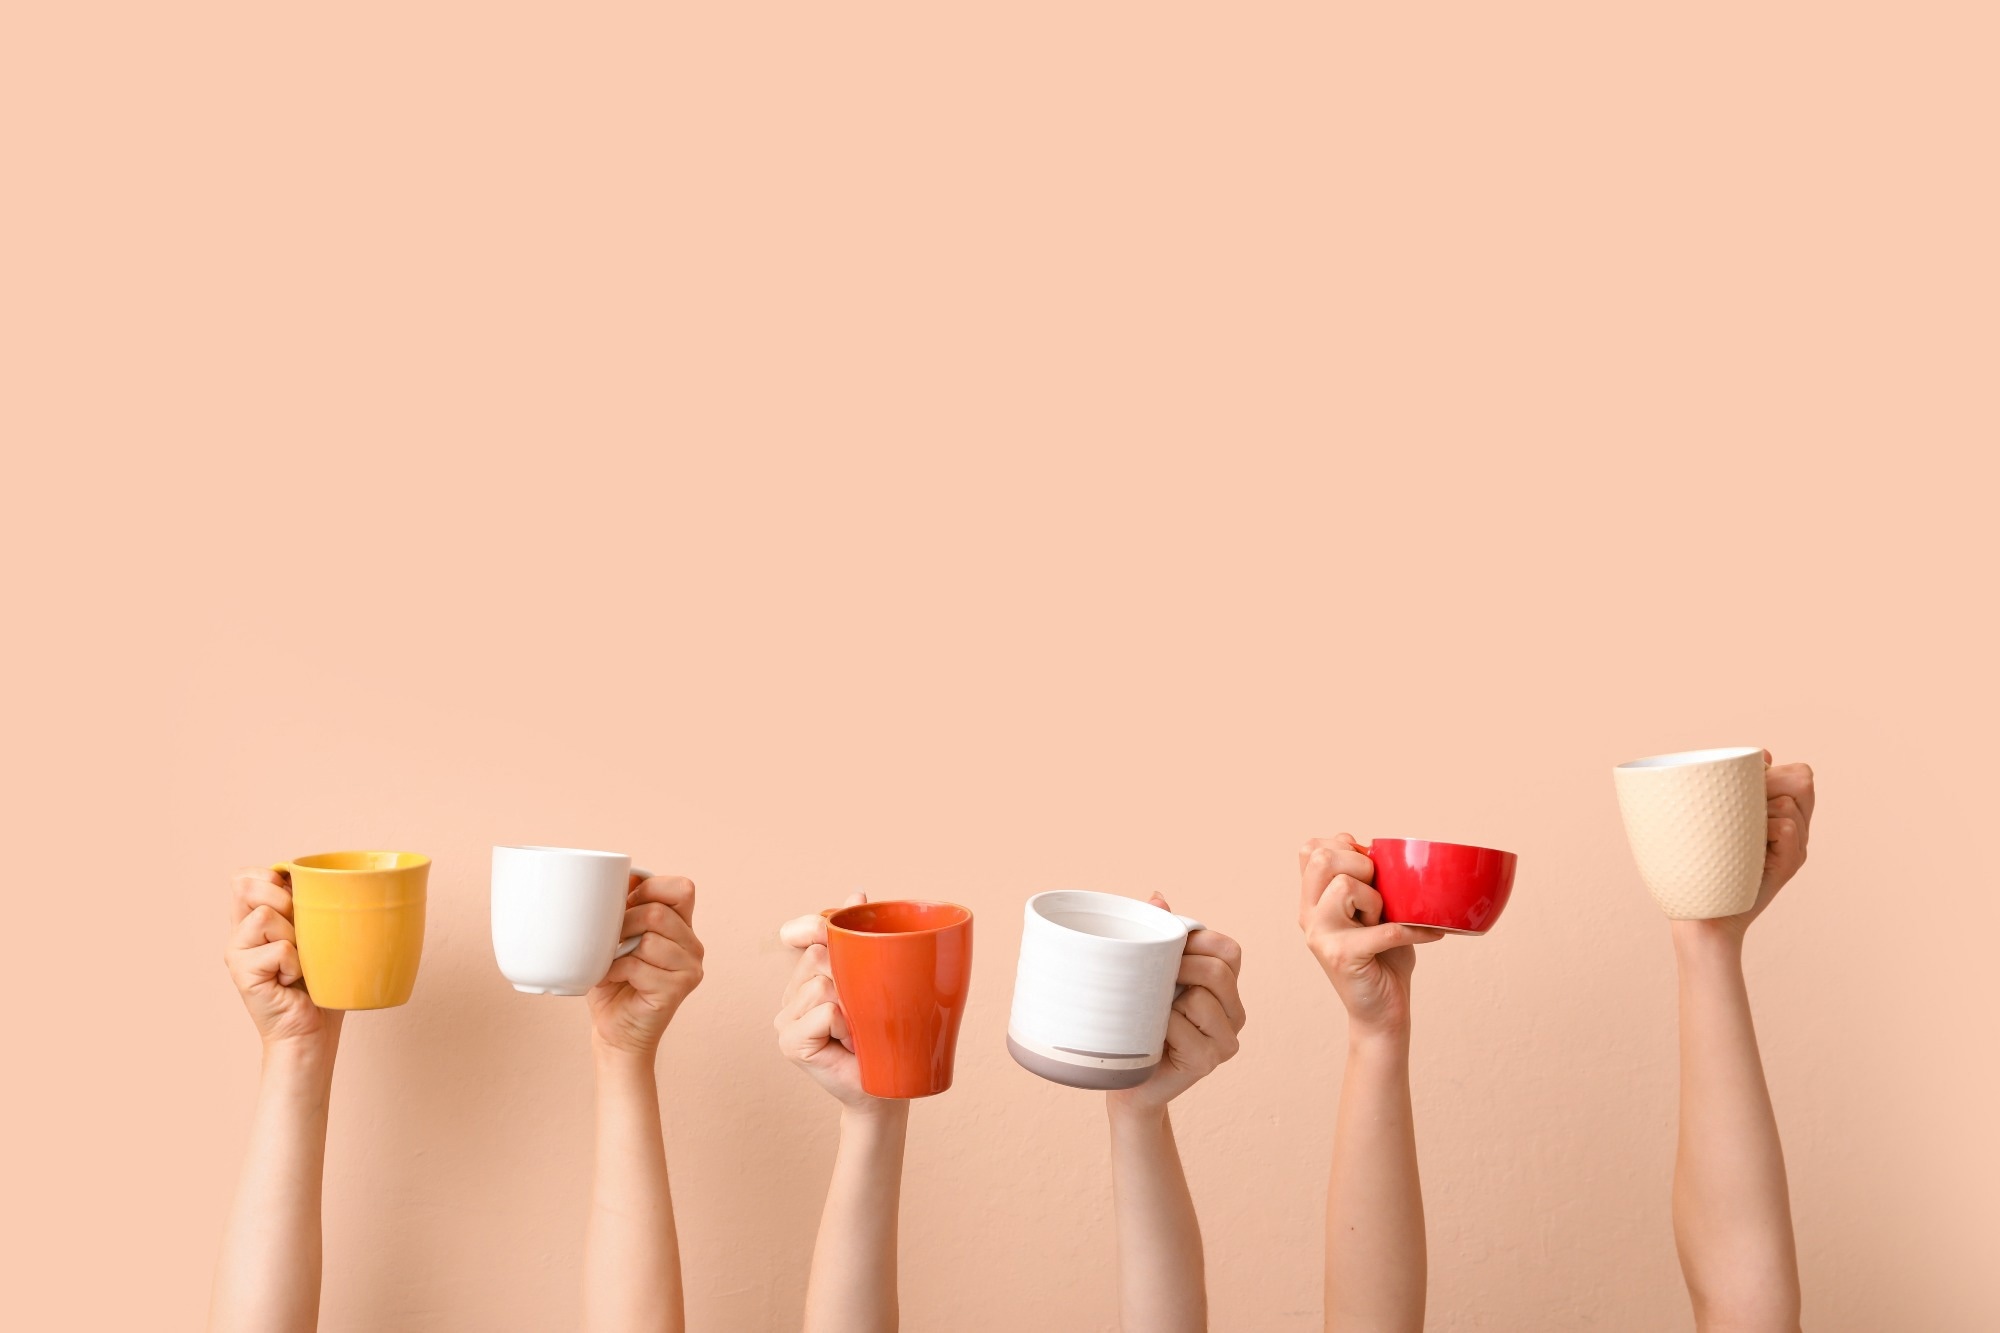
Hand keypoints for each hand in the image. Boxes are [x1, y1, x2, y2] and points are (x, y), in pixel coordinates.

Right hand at [226, 869, 341, 1061]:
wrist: (312, 1031)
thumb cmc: (322, 983)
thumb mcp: (319, 935)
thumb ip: (309, 906)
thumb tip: (325, 879)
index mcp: (254, 919)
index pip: (244, 877)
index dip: (270, 877)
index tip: (295, 897)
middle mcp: (239, 932)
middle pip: (248, 886)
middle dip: (285, 901)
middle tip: (301, 934)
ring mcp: (236, 952)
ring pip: (266, 916)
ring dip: (295, 938)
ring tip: (298, 963)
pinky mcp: (241, 972)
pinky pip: (279, 949)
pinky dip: (297, 964)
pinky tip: (293, 981)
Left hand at [587, 874, 703, 1057]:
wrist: (615, 1031)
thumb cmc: (614, 982)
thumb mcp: (616, 937)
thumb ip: (625, 906)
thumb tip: (624, 872)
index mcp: (682, 927)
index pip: (682, 888)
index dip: (650, 889)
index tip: (625, 904)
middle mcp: (693, 945)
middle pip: (660, 912)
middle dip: (624, 921)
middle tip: (608, 940)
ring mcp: (690, 968)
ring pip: (650, 939)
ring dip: (618, 949)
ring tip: (609, 962)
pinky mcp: (678, 990)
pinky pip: (640, 966)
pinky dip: (615, 970)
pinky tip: (609, 978)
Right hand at [773, 893, 887, 1112]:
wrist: (888, 1087)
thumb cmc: (885, 1035)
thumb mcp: (877, 982)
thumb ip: (862, 941)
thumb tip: (856, 893)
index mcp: (807, 974)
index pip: (806, 933)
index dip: (817, 926)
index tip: (831, 931)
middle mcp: (790, 994)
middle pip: (819, 957)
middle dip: (852, 978)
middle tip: (865, 1010)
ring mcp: (785, 1019)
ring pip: (822, 984)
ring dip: (853, 1008)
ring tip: (859, 1031)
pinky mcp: (789, 1042)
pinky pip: (823, 1012)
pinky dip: (844, 1026)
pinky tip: (848, 1044)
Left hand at [1109, 894, 1245, 1115]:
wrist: (1125, 1081)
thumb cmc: (1137, 1023)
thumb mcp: (1148, 976)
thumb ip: (1158, 938)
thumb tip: (1157, 897)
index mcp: (1226, 987)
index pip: (1228, 949)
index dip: (1196, 942)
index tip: (1164, 950)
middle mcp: (1235, 1013)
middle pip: (1217, 971)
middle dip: (1179, 967)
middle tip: (1152, 980)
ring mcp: (1226, 1040)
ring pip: (1201, 998)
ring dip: (1166, 1001)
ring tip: (1152, 1015)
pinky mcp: (1208, 1061)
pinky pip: (1182, 1026)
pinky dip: (1159, 1025)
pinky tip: (1152, 1037)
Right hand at [1298, 836, 1443, 1039]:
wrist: (1382, 1013)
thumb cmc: (1383, 959)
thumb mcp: (1371, 912)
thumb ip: (1364, 882)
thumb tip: (1374, 850)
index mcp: (1312, 901)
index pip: (1309, 850)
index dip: (1341, 846)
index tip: (1368, 867)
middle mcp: (1309, 916)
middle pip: (1321, 859)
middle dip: (1360, 864)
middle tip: (1378, 892)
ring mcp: (1322, 936)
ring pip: (1345, 887)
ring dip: (1377, 899)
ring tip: (1386, 919)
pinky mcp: (1342, 957)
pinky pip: (1385, 929)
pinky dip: (1415, 930)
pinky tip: (1432, 934)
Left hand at [1676, 755, 1815, 946]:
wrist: (1701, 913)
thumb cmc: (1702, 861)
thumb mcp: (1719, 817)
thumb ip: (1740, 787)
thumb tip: (1766, 754)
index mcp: (1783, 813)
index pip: (1799, 773)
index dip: (1772, 771)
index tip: (1742, 790)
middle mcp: (1797, 828)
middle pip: (1802, 779)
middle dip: (1767, 785)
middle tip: (1740, 813)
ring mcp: (1796, 847)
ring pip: (1789, 802)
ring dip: (1757, 811)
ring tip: (1739, 838)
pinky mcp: (1790, 865)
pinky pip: (1788, 827)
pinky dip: (1765, 831)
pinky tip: (1746, 850)